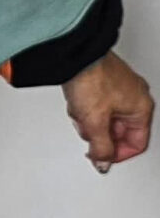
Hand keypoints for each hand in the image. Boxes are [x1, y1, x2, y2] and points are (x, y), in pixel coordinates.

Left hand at [61, 50, 153, 172]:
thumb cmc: (91, 78)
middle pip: (119, 133)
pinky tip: (77, 103)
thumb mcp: (95, 122)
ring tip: (81, 111)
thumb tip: (103, 163)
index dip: (117, 155)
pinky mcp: (106, 83)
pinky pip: (98, 107)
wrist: (75, 54)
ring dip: (90, 121)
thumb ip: (101, 148)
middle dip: (99, 134)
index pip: (137, 144)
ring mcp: (122, 89)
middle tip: (87, 128)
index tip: (101, 157)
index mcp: (142, 107)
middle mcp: (136, 97)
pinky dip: (86, 109)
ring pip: (106, 120)